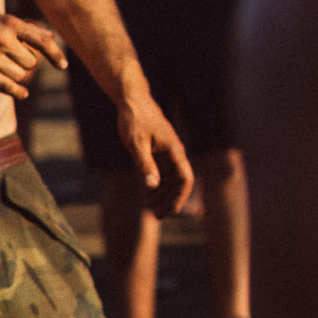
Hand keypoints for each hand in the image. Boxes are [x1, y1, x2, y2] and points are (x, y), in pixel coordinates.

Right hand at [0, 12, 65, 97]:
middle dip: (25, 63)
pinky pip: (6, 86)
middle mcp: (3, 40)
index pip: (42, 42)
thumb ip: (26, 29)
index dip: (56, 55)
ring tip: (1, 64)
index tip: (64, 66)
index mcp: (11, 24)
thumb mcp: (2, 20)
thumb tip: (50, 37)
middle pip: (31, 63)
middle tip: (12, 57)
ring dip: (15, 73)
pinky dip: (17, 91)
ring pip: (20, 75)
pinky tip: (23, 94)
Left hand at [117, 92, 195, 214]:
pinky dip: (156, 186)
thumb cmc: (135, 121)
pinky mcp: (159, 152)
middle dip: (169, 200)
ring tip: (147, 207)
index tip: (170, 212)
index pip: (185, 179)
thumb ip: (145, 166)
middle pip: (178, 183)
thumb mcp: (136, 145)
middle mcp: (174, 153)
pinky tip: (146, 195)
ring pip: (170, 180)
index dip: (179, 197)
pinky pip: (162, 173)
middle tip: (154, 215)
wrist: (132, 102)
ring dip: (162, 195)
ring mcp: (167, 153)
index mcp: (174, 151)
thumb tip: (152, 186)